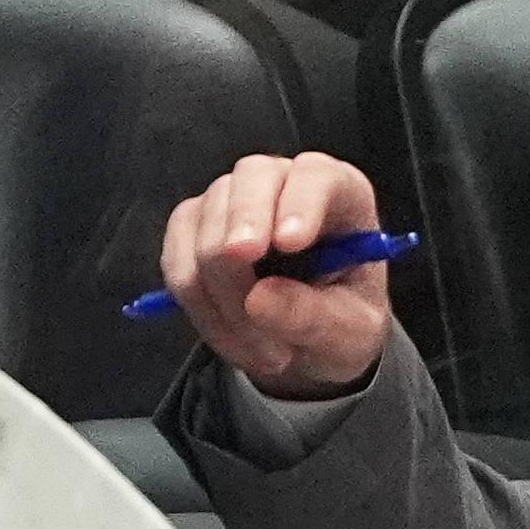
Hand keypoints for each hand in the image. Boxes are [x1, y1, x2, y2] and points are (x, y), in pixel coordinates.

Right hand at [158, 151, 392, 400]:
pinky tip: (235, 341)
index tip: (290, 243)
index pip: (318, 175)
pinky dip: (200, 307)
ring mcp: (230, 200)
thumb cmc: (342, 323)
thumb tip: (259, 299)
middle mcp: (282, 184)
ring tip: (268, 353)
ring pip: (207, 225)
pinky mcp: (192, 227)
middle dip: (242, 232)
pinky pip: (178, 260)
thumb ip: (317, 317)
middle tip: (250, 295)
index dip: (301, 202)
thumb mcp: (351, 334)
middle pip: (251, 180)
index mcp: (339, 195)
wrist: (309, 343)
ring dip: (226, 297)